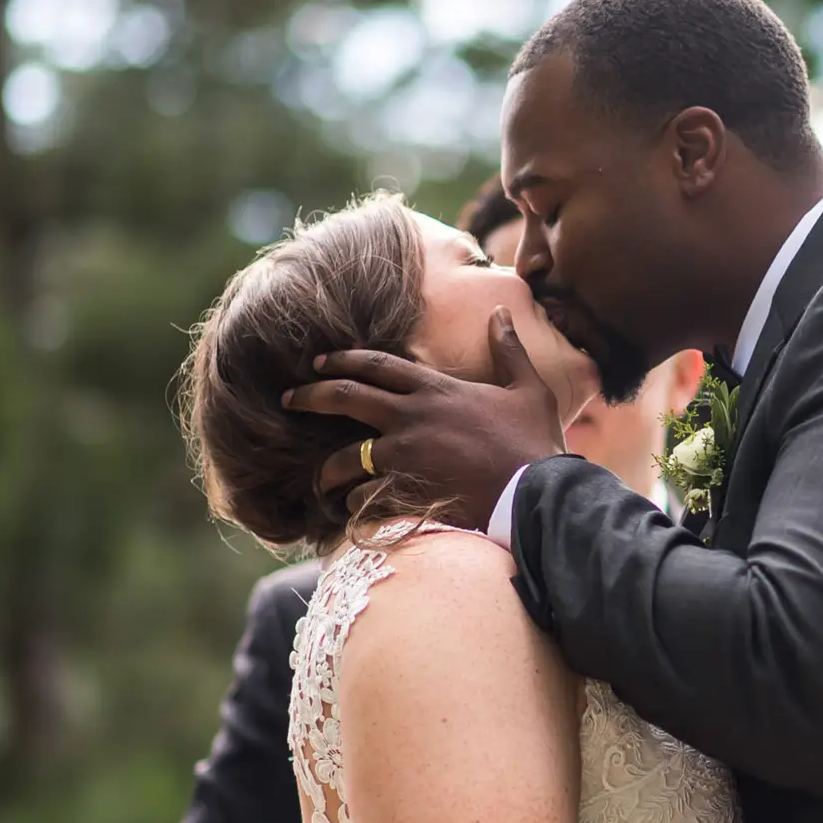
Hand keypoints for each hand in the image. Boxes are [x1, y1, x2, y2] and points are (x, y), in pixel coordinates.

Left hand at [283, 308, 565, 527]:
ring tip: (320, 481)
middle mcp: (411, 418)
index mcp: (436, 390)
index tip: (317, 362)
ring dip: (327, 469)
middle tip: (287, 399)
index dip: (342, 359)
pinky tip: (353, 511)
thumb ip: (509, 348)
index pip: (377, 364)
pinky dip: (353, 504)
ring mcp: (404, 456)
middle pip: (344, 398)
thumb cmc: (534, 442)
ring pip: (343, 457)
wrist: (535, 493)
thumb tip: (500, 311)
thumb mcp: (528, 388)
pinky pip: (361, 497)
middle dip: (309, 396)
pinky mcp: (403, 492)